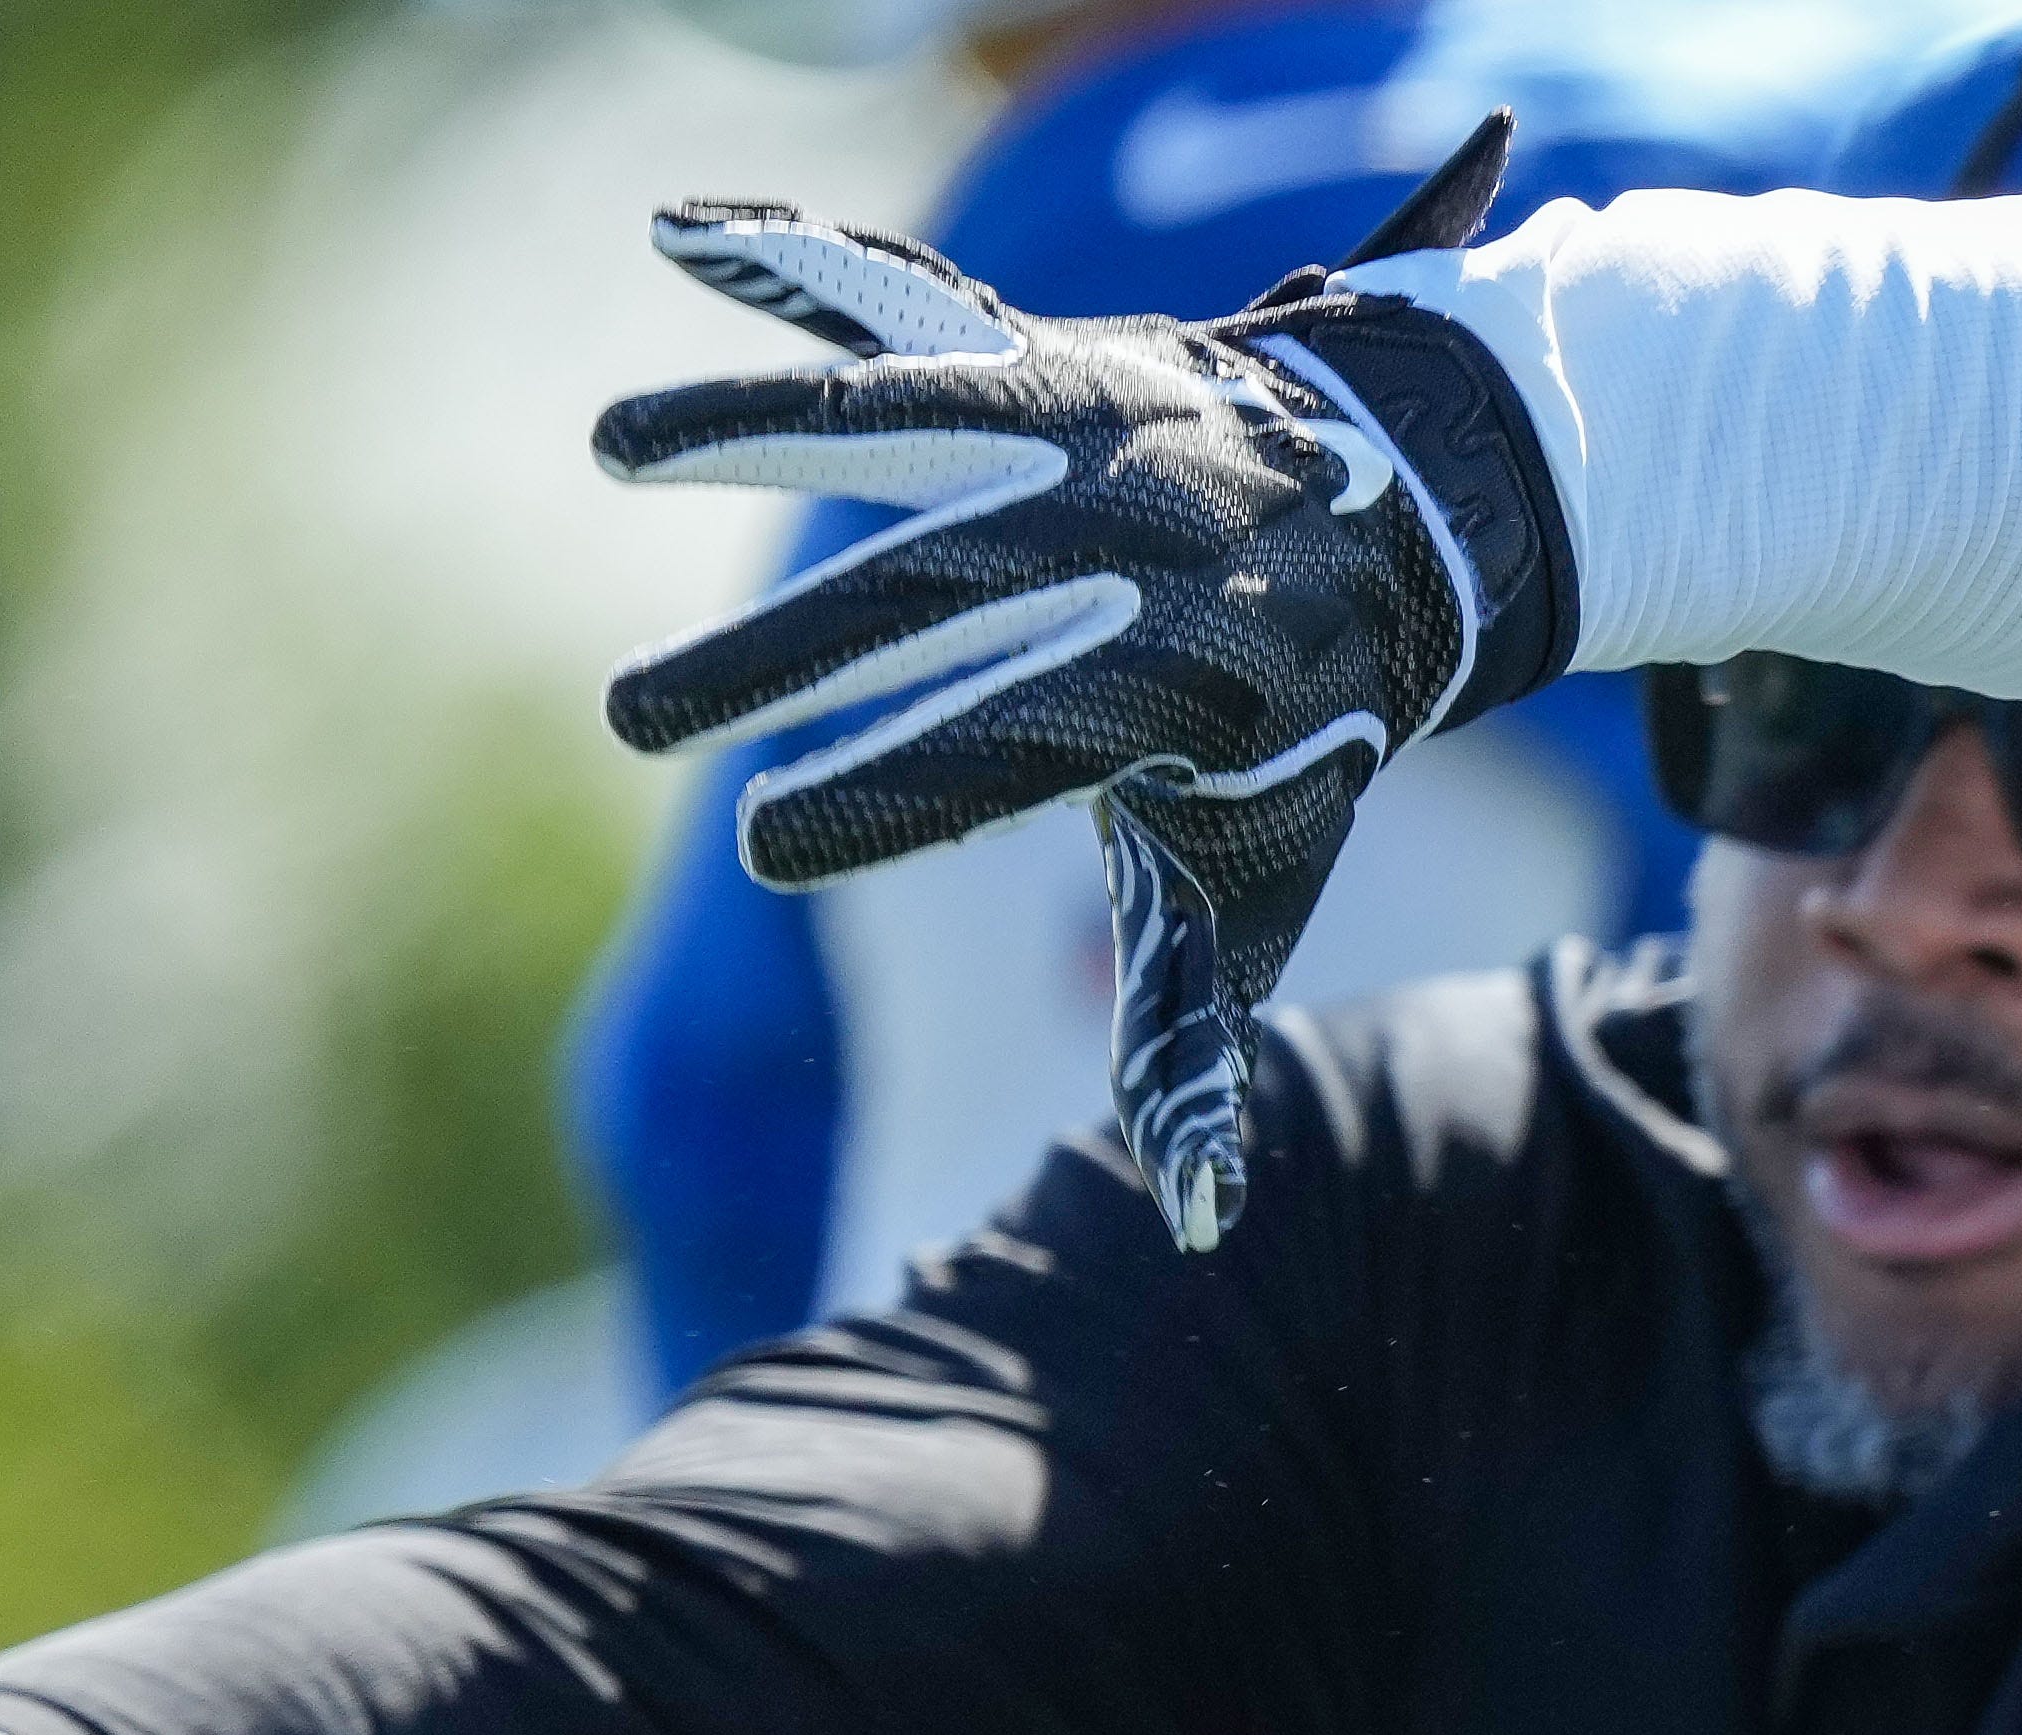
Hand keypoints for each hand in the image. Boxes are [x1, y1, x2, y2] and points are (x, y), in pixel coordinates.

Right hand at [592, 140, 1566, 1246]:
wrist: (1414, 513)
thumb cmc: (1302, 730)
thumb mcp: (1265, 874)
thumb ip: (1197, 1028)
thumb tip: (1202, 1217)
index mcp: (1172, 689)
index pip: (1005, 753)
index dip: (888, 797)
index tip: (769, 843)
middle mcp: (1124, 550)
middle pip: (924, 606)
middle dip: (777, 658)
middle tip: (633, 713)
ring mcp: (1086, 437)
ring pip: (903, 429)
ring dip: (747, 424)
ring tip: (607, 445)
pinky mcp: (1049, 354)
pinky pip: (918, 306)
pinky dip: (805, 268)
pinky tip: (680, 229)